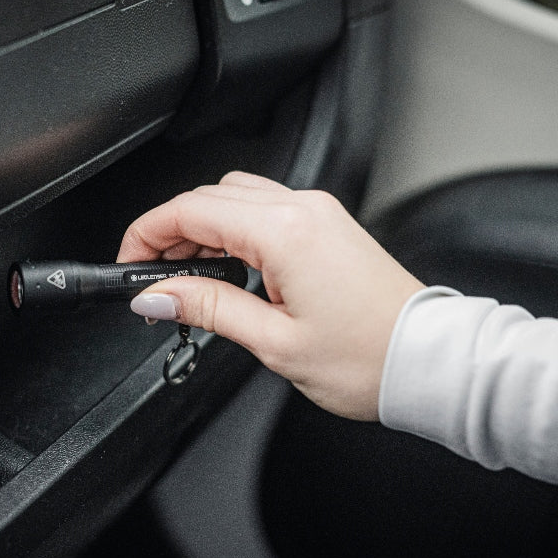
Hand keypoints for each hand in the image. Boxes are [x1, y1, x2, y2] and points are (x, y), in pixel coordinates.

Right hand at [117, 171, 424, 420]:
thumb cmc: (368, 357)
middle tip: (152, 278)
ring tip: (186, 277)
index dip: (147, 234)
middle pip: (210, 196)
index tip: (129, 264)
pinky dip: (234, 229)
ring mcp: (319, 213)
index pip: (191, 210)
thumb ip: (208, 308)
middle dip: (170, 230)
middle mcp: (304, 210)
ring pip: (237, 197)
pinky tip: (227, 268)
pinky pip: (266, 209)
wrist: (428, 361)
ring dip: (202, 226)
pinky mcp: (329, 226)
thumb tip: (158, 296)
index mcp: (285, 232)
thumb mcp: (274, 342)